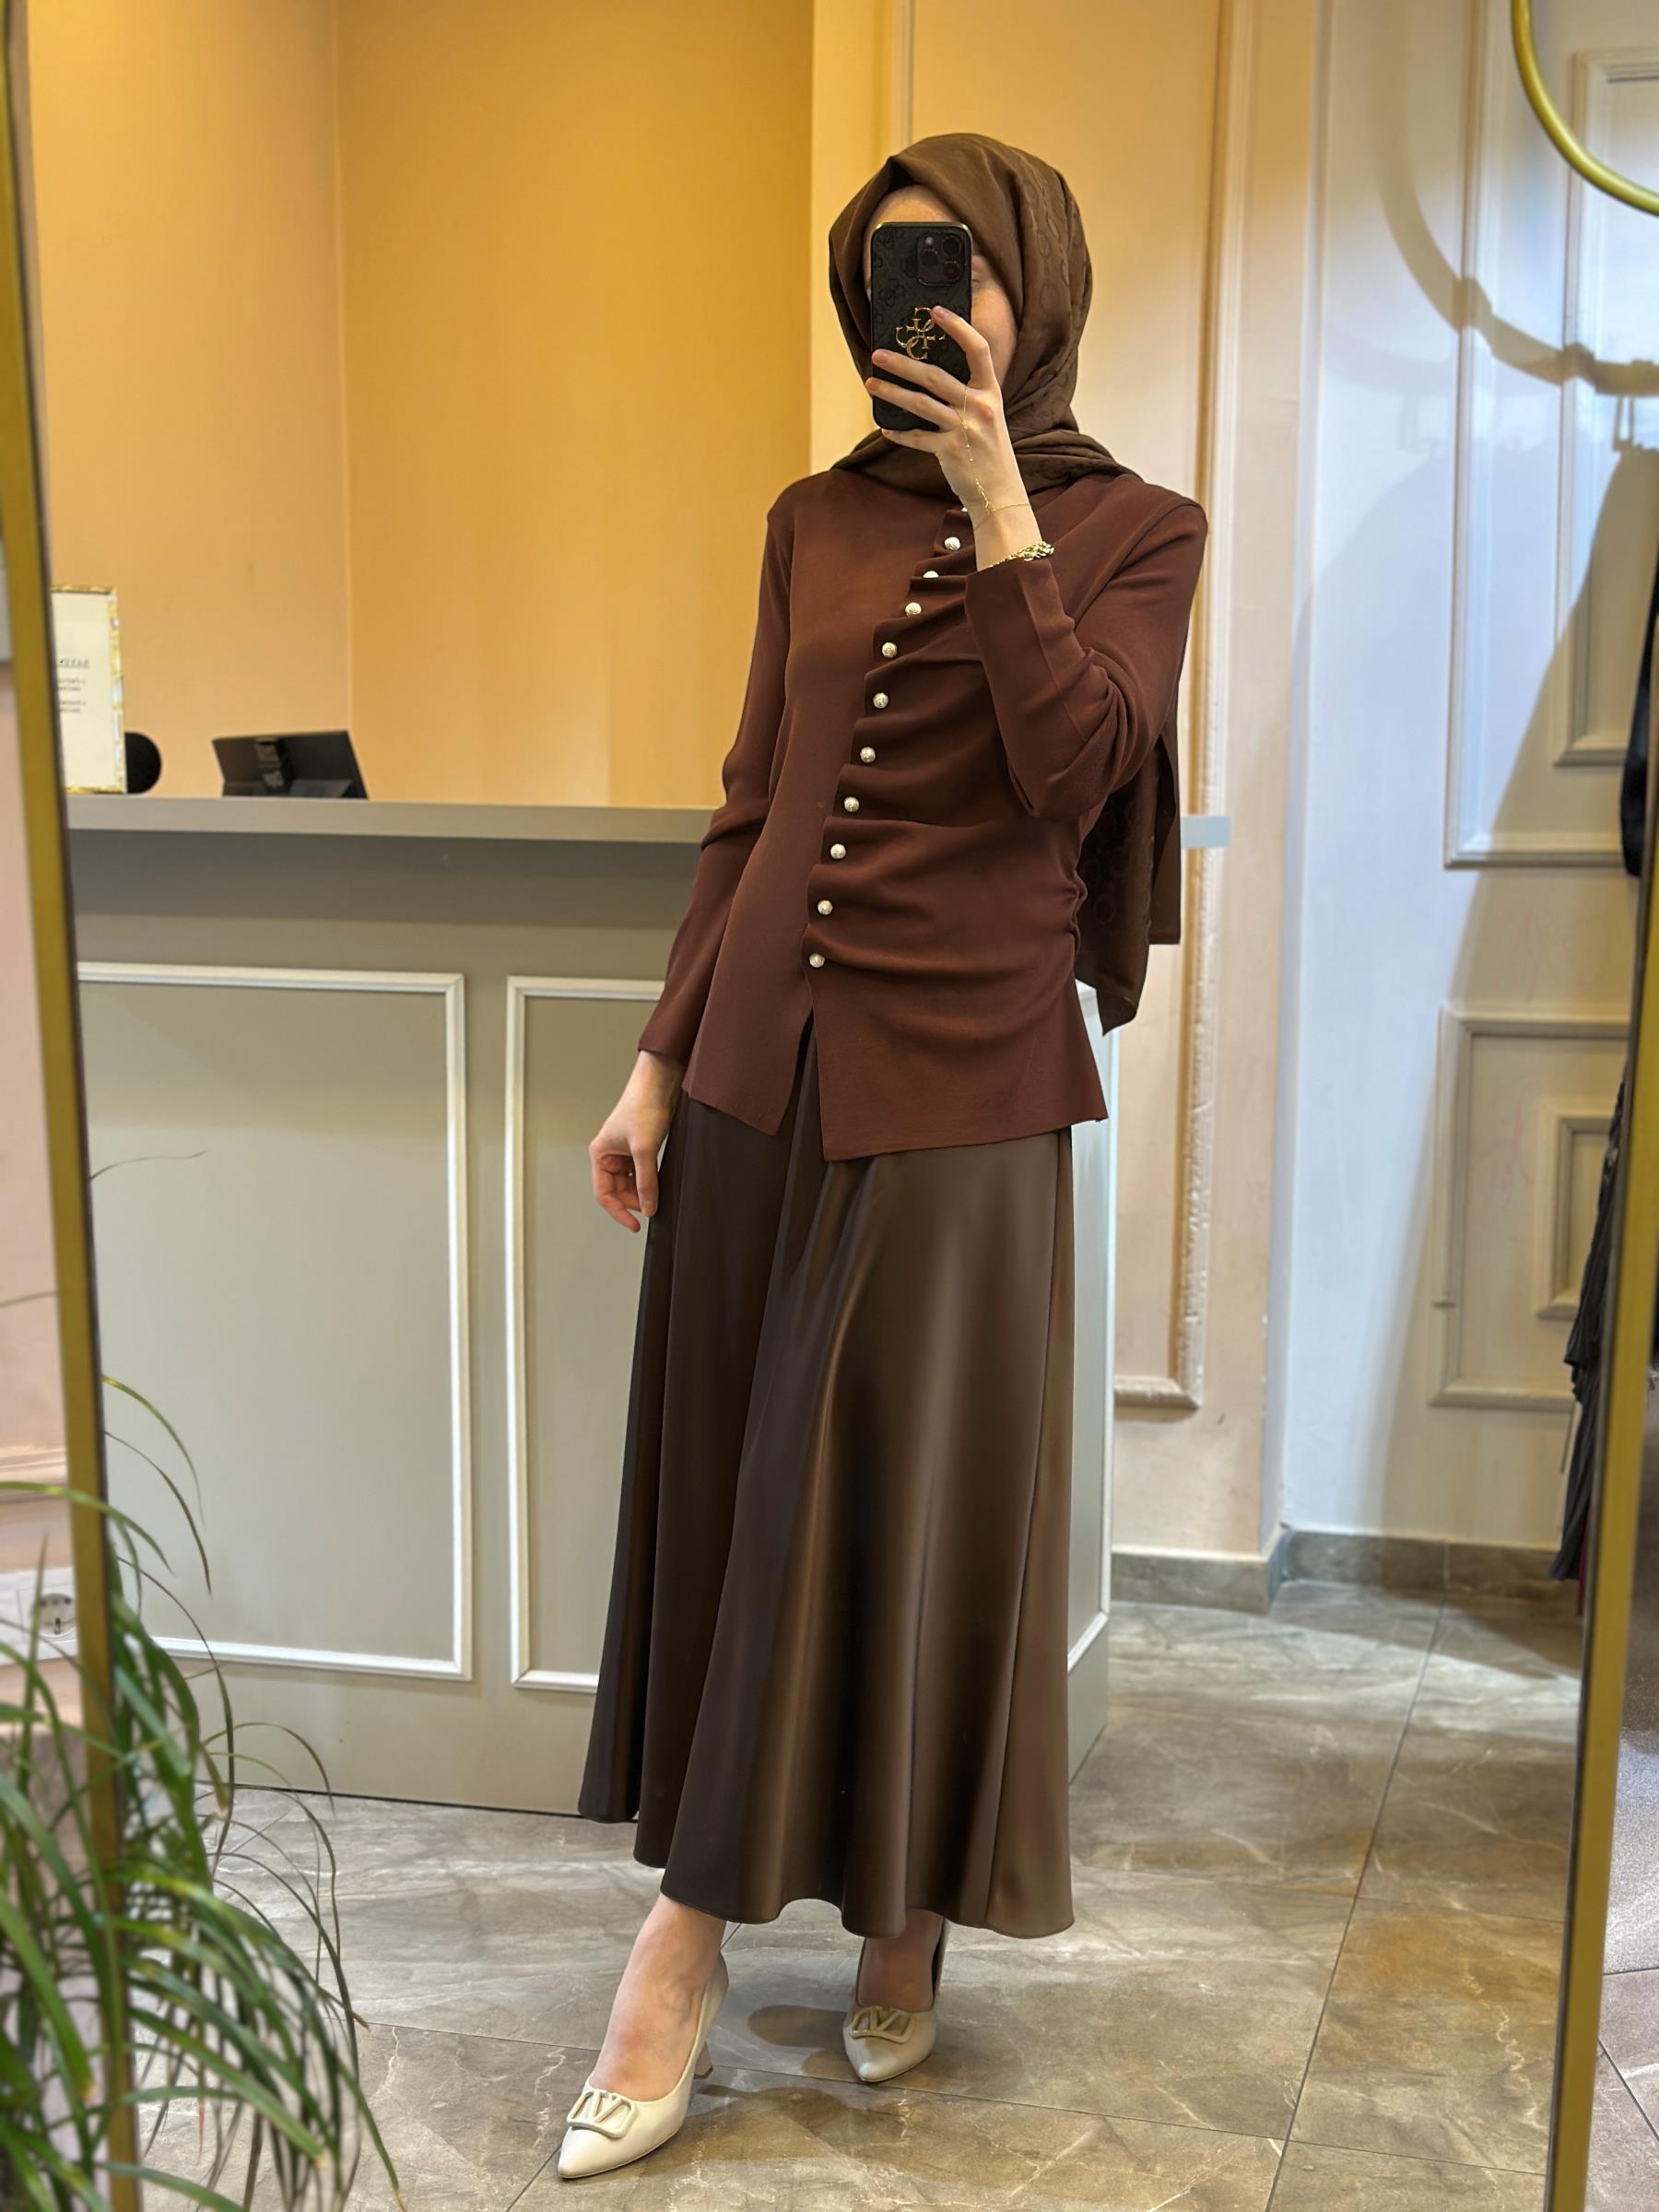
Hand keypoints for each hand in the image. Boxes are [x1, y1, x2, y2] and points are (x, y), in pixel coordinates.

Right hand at [589, 1051, 680, 1231]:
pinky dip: (650, 1181)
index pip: (604, 1194)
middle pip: (618, 1191)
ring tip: (658, 1196)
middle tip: (653, 1208)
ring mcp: (624, 1152)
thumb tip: (649, 1208)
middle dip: (634, 1201)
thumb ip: (646, 1181)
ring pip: (630, 1183)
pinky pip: (641, 1172)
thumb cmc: (643, 1108)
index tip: (635, 1225)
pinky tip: (660, 1183)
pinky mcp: (640, 1148)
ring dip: (642, 1192)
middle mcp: (609, 1155)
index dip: (619, 1212)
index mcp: (600, 1155)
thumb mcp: (645, 1149)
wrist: (659, 1084)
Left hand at [864, 304, 1025, 520]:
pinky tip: (886, 428)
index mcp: (990, 391)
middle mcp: (979, 406)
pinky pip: (917, 438)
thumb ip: (967, 396)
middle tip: (878, 354)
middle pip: (935, 375)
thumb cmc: (989, 453)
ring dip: (891, 393)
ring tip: (871, 384)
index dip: (957, 326)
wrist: (999, 495)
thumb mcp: (987, 417)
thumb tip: (929, 376)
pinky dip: (900, 433)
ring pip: (920, 404)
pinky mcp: (950, 452)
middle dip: (902, 363)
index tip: (935, 311)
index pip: (977, 349)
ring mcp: (965, 429)